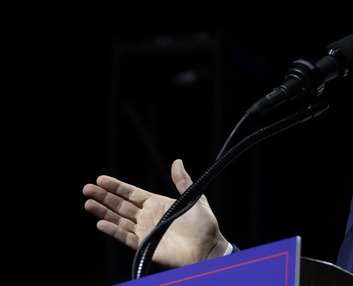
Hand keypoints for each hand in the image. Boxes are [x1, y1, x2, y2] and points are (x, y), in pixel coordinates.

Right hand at [82, 159, 229, 267]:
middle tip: (87, 188)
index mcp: (157, 204)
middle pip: (121, 205)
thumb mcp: (193, 197)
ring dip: (103, 212)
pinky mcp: (145, 245)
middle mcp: (148, 217)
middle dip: (104, 197)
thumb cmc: (204, 224)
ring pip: (119, 220)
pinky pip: (125, 237)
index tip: (101, 179)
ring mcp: (145, 231)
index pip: (131, 193)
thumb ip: (182, 181)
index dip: (116, 186)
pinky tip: (101, 224)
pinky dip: (113, 230)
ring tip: (88, 203)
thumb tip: (177, 161)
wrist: (207, 248)